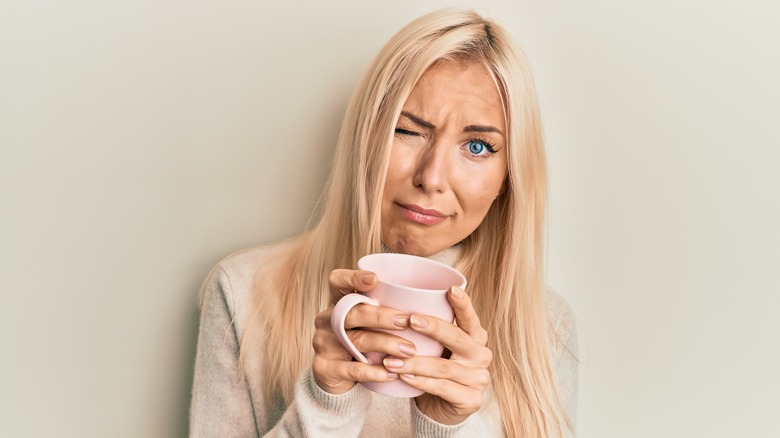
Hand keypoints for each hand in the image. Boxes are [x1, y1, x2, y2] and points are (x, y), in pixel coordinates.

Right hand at [311, 269, 416, 393]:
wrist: (339, 377)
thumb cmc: (363, 341)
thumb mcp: (369, 323)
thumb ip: (388, 307)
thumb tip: (436, 294)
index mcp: (337, 302)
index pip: (337, 281)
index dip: (353, 278)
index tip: (375, 278)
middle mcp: (327, 320)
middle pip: (352, 313)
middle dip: (380, 316)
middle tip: (405, 320)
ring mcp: (323, 344)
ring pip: (356, 340)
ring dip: (385, 344)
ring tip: (409, 350)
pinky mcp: (324, 368)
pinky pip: (352, 369)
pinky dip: (374, 371)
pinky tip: (392, 372)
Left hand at [382, 286, 492, 424]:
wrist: (439, 408)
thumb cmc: (434, 369)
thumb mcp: (435, 346)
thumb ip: (428, 328)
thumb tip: (397, 300)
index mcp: (476, 337)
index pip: (470, 318)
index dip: (463, 304)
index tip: (451, 290)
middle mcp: (481, 355)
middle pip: (457, 338)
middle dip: (433, 327)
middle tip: (410, 319)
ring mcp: (479, 379)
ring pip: (443, 367)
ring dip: (415, 362)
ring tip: (391, 359)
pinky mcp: (471, 400)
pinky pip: (442, 388)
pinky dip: (420, 382)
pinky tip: (404, 377)